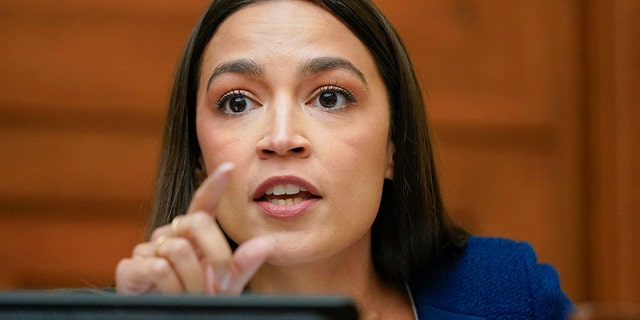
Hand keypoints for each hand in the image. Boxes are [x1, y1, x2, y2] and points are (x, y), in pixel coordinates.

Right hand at [115, 163, 273, 294]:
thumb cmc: (197, 300)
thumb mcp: (225, 285)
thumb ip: (243, 265)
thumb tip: (267, 243)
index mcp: (194, 236)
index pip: (203, 203)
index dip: (214, 184)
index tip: (229, 167)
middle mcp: (170, 236)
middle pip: (196, 222)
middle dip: (215, 254)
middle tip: (217, 284)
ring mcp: (147, 250)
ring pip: (178, 250)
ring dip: (192, 280)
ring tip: (190, 295)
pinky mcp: (129, 268)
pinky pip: (158, 268)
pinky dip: (171, 288)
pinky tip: (169, 296)